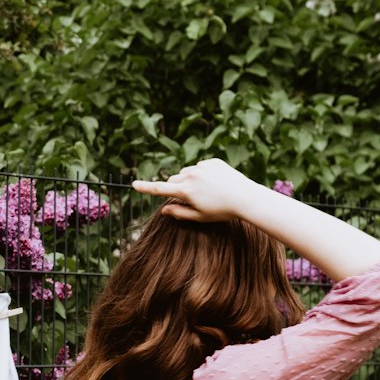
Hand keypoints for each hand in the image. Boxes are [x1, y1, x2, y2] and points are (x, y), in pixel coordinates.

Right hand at [132, 158, 258, 222]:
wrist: (246, 197)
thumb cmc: (223, 211)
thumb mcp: (200, 217)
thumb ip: (180, 213)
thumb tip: (164, 209)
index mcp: (186, 191)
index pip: (160, 189)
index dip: (145, 188)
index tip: (134, 184)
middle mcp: (191, 176)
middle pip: (173, 180)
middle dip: (175, 187)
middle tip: (189, 198)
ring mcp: (202, 167)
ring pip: (186, 173)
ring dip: (188, 180)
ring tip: (206, 191)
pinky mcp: (212, 161)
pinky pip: (200, 167)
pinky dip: (202, 174)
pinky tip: (215, 183)